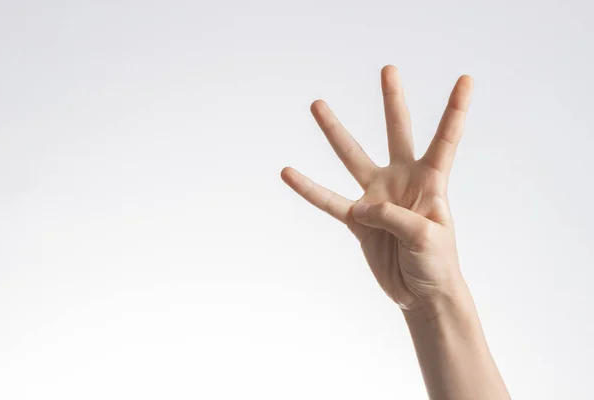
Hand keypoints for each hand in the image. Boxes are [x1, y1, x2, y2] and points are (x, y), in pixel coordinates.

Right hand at [281, 66, 473, 310]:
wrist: (421, 293)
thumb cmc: (437, 263)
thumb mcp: (427, 238)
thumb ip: (395, 217)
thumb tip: (362, 206)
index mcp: (431, 182)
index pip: (445, 139)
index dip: (455, 110)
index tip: (466, 79)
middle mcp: (403, 181)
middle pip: (396, 132)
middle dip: (393, 101)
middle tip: (388, 70)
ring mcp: (378, 198)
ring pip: (352, 157)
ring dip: (335, 132)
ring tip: (318, 105)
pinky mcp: (358, 220)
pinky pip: (329, 201)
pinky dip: (309, 189)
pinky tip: (289, 172)